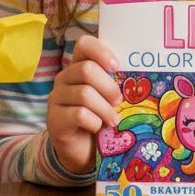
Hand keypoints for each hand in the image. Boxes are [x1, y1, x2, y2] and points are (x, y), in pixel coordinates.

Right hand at [46, 35, 121, 175]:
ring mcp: (56, 98)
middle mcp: (64, 78)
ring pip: (84, 94)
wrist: (82, 152)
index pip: (83, 44)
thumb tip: (140, 76)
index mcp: (79, 66)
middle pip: (86, 70)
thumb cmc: (100, 120)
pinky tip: (97, 128)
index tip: (116, 66)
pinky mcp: (54, 119)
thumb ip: (116, 84)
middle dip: (108, 87)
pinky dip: (94, 122)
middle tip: (118, 102)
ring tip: (113, 120)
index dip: (101, 51)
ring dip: (104, 109)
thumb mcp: (109, 99)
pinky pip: (78, 114)